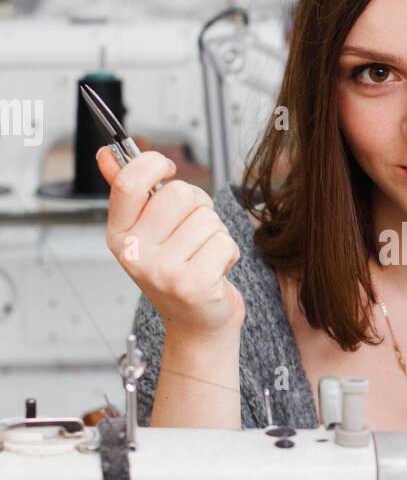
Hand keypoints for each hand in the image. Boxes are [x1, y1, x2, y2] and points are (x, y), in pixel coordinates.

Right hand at [97, 147, 245, 336]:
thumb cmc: (176, 273)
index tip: (168, 169)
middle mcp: (135, 254)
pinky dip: (228, 252)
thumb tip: (106, 155)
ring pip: (207, 217)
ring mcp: (162, 271)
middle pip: (180, 193)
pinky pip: (224, 241)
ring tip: (203, 255)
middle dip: (198, 206)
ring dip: (215, 233)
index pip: (129, 181)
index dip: (154, 164)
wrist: (196, 324)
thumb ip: (129, 193)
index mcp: (119, 235)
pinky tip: (215, 270)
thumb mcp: (146, 233)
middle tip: (193, 233)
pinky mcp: (193, 285)